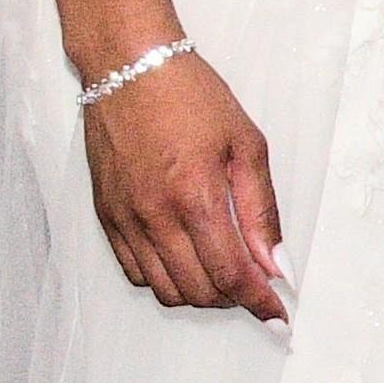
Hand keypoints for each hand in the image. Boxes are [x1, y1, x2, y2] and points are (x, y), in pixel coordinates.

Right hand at [79, 50, 286, 320]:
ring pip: (165, 289)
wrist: (129, 67)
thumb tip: (276, 263)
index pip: (231, 275)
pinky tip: (185, 259)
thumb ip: (261, 210)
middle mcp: (155, 217)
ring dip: (200, 292)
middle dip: (234, 298)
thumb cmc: (192, 97)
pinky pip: (134, 273)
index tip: (277, 314)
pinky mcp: (105, 217)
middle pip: (199, 291)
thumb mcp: (246, 144)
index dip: (259, 302)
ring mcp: (126, 220)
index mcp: (196, 197)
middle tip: (256, 283)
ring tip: (223, 272)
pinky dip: (164, 279)